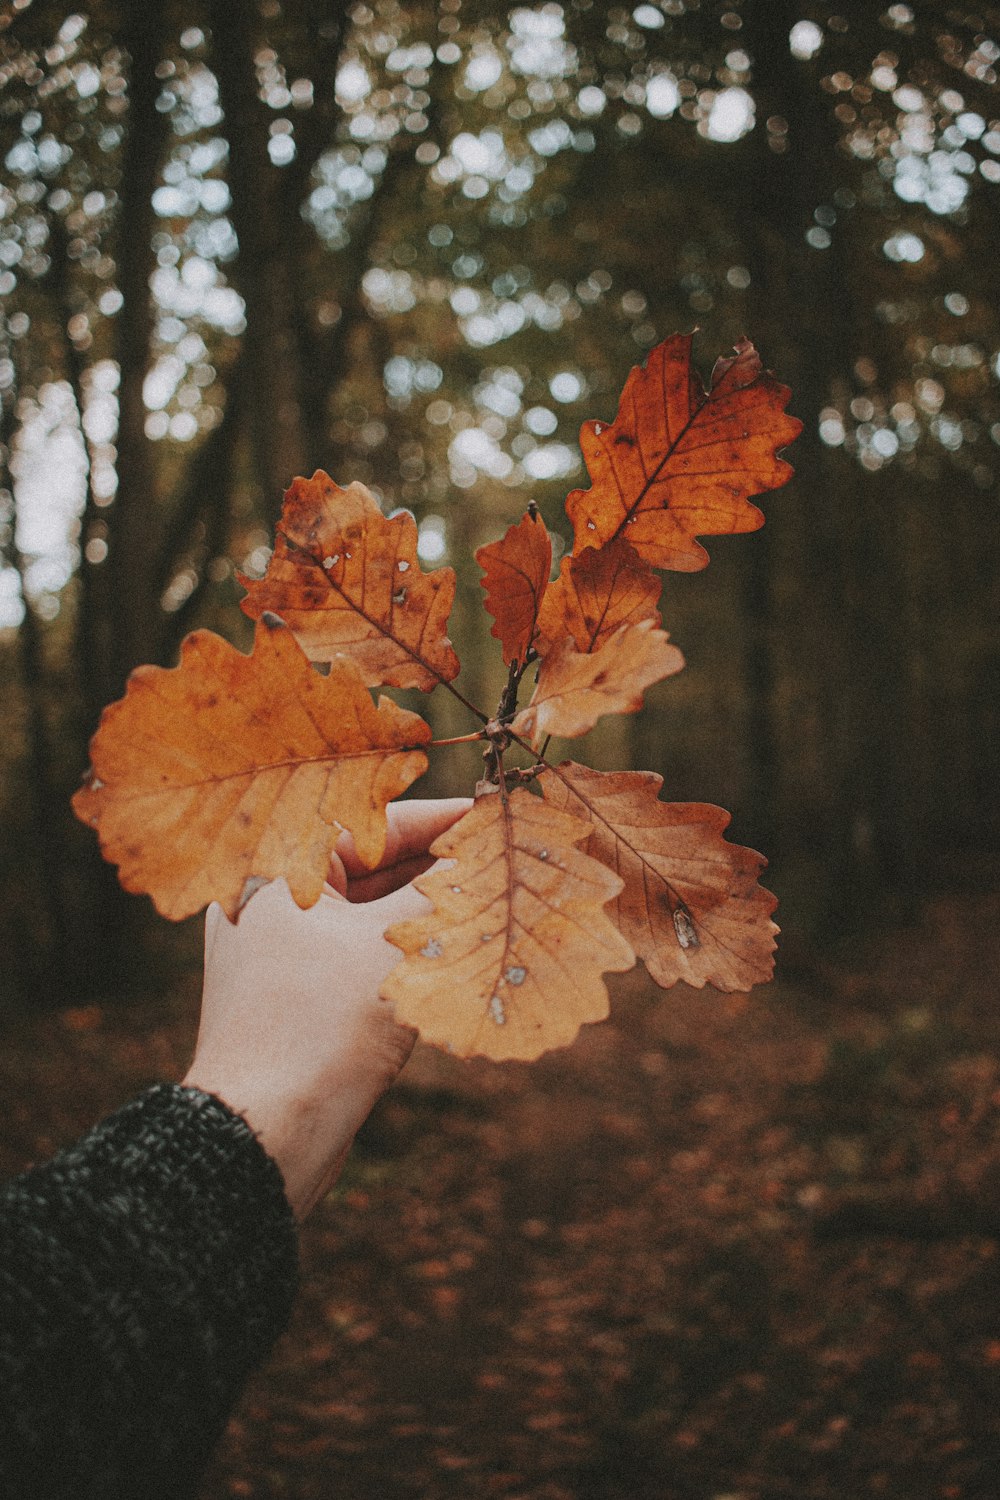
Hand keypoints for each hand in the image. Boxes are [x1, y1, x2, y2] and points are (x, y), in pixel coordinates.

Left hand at [183, 798, 470, 1219]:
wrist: (263, 1136)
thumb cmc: (318, 1028)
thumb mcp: (392, 950)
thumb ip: (441, 895)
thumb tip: (487, 853)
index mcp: (278, 867)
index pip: (375, 824)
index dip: (444, 821)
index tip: (498, 817)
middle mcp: (272, 899)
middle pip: (375, 868)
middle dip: (440, 872)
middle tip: (507, 865)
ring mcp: (281, 949)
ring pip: (371, 915)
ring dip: (428, 915)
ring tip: (495, 908)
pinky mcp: (296, 995)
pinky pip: (360, 955)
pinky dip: (405, 952)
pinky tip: (459, 955)